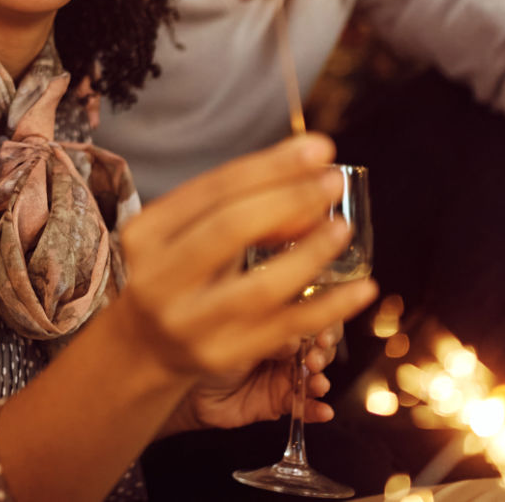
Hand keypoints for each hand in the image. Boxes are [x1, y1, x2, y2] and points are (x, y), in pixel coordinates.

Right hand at [115, 135, 376, 386]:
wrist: (141, 347)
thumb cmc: (173, 273)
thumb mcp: (182, 233)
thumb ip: (232, 208)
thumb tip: (305, 189)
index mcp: (145, 234)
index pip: (213, 189)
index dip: (269, 166)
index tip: (317, 148)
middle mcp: (159, 277)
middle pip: (231, 228)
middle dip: (289, 198)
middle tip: (331, 181)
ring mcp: (190, 322)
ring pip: (261, 285)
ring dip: (310, 253)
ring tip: (343, 227)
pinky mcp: (223, 356)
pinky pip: (286, 328)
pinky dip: (330, 307)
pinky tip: (363, 288)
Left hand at [172, 329, 339, 432]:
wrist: (186, 388)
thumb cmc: (201, 348)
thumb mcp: (236, 333)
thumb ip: (267, 332)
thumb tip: (299, 337)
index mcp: (274, 320)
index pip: (309, 315)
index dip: (322, 323)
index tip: (321, 333)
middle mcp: (283, 346)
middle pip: (320, 346)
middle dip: (323, 352)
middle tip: (315, 359)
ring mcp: (283, 374)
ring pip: (316, 375)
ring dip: (321, 379)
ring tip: (317, 383)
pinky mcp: (279, 402)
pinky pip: (305, 406)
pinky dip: (317, 409)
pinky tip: (323, 410)